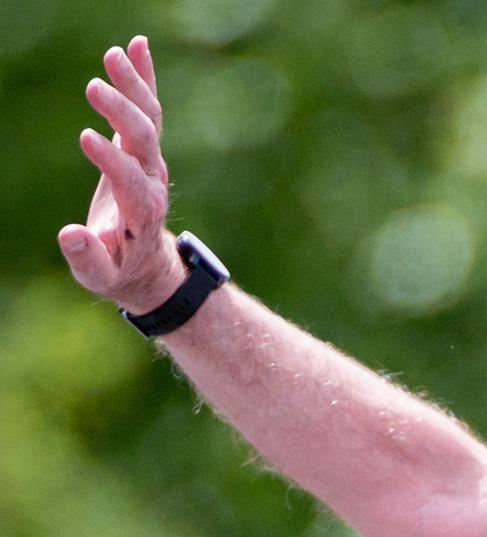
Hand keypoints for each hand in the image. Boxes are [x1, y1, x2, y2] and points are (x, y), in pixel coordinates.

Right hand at [57, 36, 186, 315]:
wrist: (146, 264)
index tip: (85, 137)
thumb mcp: (99, 276)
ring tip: (114, 54)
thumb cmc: (117, 270)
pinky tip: (137, 47)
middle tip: (94, 87)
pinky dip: (144, 80)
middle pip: (144, 142)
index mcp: (141, 212)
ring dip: (133, 86)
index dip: (111, 160)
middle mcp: (152, 182)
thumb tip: (71, 234)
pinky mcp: (144, 150)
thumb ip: (87, 257)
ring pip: (149, 120)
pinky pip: (149, 111)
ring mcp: (151, 164)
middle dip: (123, 114)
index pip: (130, 180)